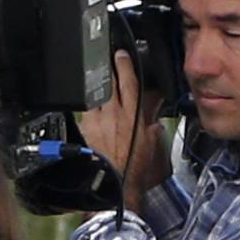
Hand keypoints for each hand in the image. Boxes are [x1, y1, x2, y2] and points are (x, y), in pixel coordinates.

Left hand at [75, 51, 167, 209]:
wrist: (114, 184)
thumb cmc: (134, 170)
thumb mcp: (152, 147)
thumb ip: (153, 130)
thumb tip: (154, 123)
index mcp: (134, 116)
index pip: (129, 83)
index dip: (124, 65)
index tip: (120, 54)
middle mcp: (114, 115)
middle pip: (108, 83)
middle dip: (106, 68)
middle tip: (104, 58)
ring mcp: (96, 121)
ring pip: (94, 96)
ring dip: (95, 88)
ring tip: (95, 82)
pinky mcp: (84, 129)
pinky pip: (84, 112)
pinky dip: (87, 107)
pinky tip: (88, 107)